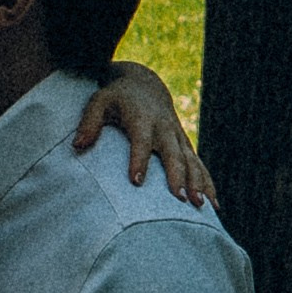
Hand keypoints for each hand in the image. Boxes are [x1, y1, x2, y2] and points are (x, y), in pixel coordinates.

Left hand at [75, 62, 213, 205]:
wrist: (144, 85)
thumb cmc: (116, 97)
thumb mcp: (98, 102)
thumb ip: (88, 123)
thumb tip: (77, 146)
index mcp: (142, 119)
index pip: (141, 140)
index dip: (139, 159)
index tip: (136, 181)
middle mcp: (164, 128)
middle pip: (173, 154)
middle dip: (177, 176)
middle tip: (179, 199)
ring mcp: (178, 137)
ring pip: (192, 162)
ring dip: (198, 183)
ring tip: (200, 206)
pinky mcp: (185, 146)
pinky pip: (199, 166)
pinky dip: (208, 185)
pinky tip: (214, 207)